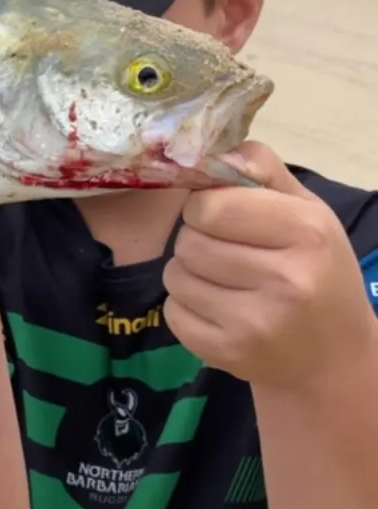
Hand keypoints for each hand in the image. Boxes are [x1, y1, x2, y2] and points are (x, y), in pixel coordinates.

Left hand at [163, 142, 375, 390]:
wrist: (334, 357)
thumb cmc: (316, 270)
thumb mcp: (306, 211)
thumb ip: (262, 170)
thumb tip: (214, 151)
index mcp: (306, 232)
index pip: (210, 206)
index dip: (203, 206)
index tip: (219, 216)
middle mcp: (285, 279)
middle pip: (188, 241)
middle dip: (196, 240)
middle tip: (226, 252)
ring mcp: (255, 323)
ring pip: (175, 275)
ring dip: (189, 273)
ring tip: (225, 283)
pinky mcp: (228, 353)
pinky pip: (173, 312)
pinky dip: (187, 308)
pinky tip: (220, 311)